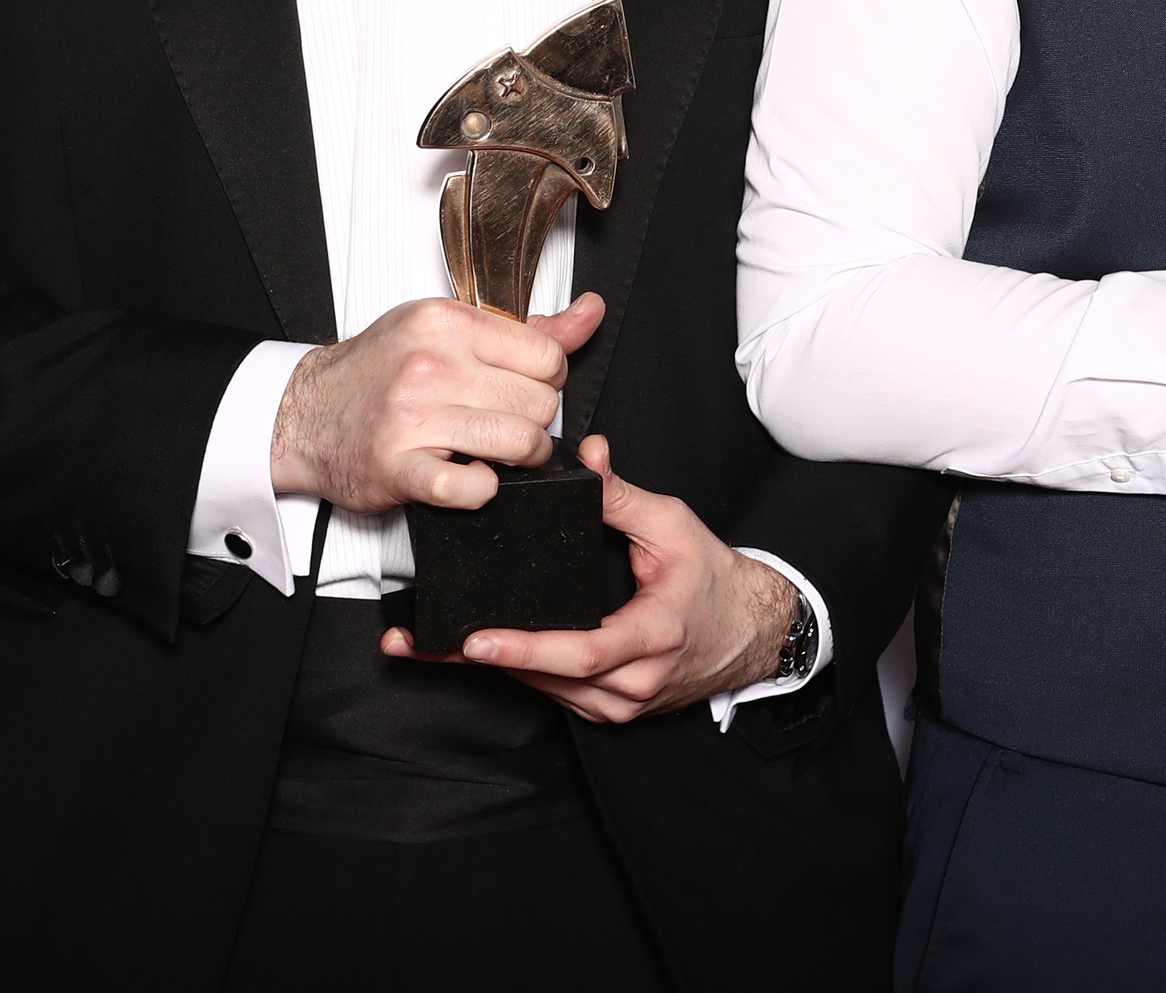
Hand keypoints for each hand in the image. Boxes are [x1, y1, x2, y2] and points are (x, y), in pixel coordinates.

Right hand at [270, 292, 600, 514]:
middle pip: (541, 402)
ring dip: (521, 458)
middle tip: (506, 421)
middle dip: (535, 420)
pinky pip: (472, 489)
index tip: (523, 387)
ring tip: (497, 452)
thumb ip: (528, 329)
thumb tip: (590, 312)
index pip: (547, 356)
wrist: (305, 415)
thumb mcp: (449, 331)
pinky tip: (469, 476)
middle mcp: (430, 365)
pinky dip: (481, 490)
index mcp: (446, 322)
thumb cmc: (380, 371)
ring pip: (521, 443)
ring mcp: (413, 417)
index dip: (547, 379)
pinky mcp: (399, 468)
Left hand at [383, 434, 799, 723]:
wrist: (749, 633)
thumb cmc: (714, 581)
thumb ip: (622, 495)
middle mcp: (633, 683)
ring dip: (483, 668)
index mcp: (654, 635)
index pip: (584, 651)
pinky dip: (513, 670)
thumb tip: (586, 456)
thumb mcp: (675, 527)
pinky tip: (472, 652)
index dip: (528, 648)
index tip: (478, 640)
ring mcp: (618, 704)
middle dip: (475, 659)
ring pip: (540, 688)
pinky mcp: (606, 709)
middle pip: (545, 676)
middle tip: (416, 642)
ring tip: (424, 647)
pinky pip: (551, 692)